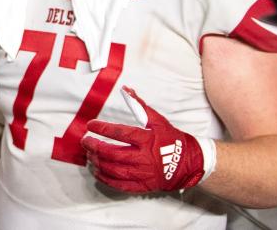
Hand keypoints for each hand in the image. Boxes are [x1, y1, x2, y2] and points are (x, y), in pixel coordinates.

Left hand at [81, 87, 209, 193]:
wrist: (191, 164)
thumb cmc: (172, 140)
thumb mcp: (158, 120)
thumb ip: (140, 105)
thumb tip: (126, 89)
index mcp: (147, 140)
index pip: (120, 133)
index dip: (102, 129)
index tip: (90, 125)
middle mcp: (144, 158)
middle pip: (113, 154)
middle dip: (95, 147)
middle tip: (85, 141)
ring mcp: (144, 174)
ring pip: (114, 170)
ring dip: (98, 163)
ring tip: (89, 155)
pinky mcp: (144, 186)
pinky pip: (120, 185)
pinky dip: (106, 179)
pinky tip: (97, 172)